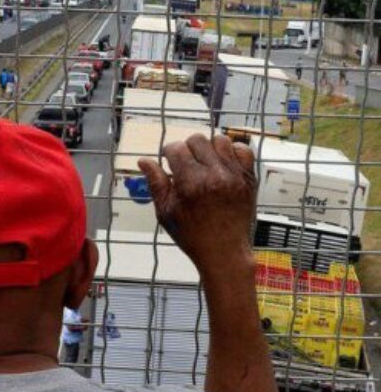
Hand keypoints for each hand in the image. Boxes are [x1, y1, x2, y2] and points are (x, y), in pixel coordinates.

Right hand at [138, 134, 256, 272]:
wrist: (224, 251)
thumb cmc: (192, 235)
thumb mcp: (165, 211)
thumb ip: (155, 183)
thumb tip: (143, 160)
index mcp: (190, 183)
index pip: (176, 148)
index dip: (168, 152)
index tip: (168, 160)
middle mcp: (214, 175)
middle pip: (197, 140)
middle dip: (187, 148)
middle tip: (185, 163)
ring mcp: (234, 175)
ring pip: (219, 140)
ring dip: (209, 147)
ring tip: (204, 162)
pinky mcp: (248, 178)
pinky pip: (243, 149)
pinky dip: (232, 151)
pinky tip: (222, 164)